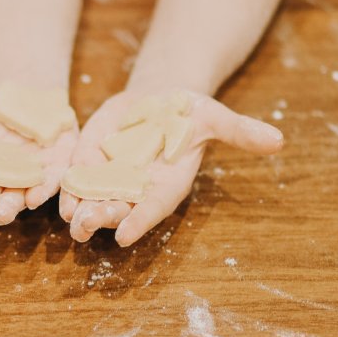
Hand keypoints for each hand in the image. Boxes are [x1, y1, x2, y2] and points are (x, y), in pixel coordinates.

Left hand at [60, 90, 283, 245]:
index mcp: (168, 184)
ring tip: (69, 220)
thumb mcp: (214, 116)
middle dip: (102, 219)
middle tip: (85, 228)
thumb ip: (240, 131)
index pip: (153, 208)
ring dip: (80, 211)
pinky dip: (68, 191)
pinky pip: (77, 182)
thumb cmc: (190, 111)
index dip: (139, 221)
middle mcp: (138, 188)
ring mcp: (112, 179)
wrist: (159, 100)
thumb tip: (279, 140)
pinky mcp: (91, 164)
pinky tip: (57, 198)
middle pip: (119, 210)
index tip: (125, 236)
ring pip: (94, 201)